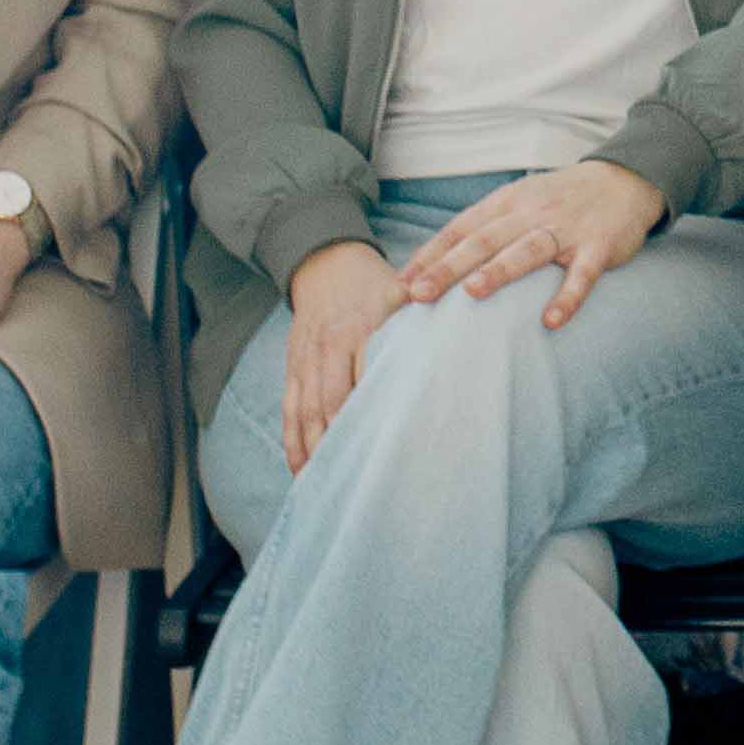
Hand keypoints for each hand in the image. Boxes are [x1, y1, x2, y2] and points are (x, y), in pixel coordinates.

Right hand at [279, 238, 403, 472]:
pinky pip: (289, 408)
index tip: (378, 446)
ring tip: (324, 483)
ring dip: (312, 448)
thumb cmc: (375, 284)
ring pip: (304, 411)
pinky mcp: (293, 367)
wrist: (327, 262)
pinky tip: (299, 467)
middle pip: (328, 402)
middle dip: (338, 441)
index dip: (364, 412)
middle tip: (353, 477)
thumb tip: (454, 348)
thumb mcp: (401, 292)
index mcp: (357, 330)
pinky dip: (292, 439)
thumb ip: (422, 318)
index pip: (359, 378)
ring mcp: (305, 359)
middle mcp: (327, 347)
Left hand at [404, 161, 668, 327]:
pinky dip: (567, 296)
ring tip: (473, 293)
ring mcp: (566, 229)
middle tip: (419, 294)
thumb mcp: (517, 202)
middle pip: (485, 240)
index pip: (461, 229)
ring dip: (500, 271)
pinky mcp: (599, 246)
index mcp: (507, 203)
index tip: (402, 285)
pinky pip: (582, 274)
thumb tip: (430, 265)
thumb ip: (481, 229)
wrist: (623, 180)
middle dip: (450, 267)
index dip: (430, 255)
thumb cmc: (557, 200)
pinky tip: (551, 320)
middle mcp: (531, 213)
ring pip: (528, 250)